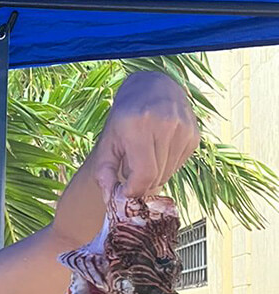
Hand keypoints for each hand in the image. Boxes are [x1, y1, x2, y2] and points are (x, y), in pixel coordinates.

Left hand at [92, 71, 200, 198]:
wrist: (152, 87)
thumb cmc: (124, 118)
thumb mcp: (107, 143)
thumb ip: (104, 173)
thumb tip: (110, 201)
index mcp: (139, 127)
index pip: (144, 174)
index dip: (134, 190)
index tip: (125, 192)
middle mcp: (165, 125)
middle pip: (157, 176)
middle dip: (142, 185)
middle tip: (130, 179)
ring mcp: (183, 129)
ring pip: (169, 173)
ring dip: (154, 176)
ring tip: (142, 161)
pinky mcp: (194, 134)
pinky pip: (179, 165)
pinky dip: (166, 167)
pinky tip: (156, 152)